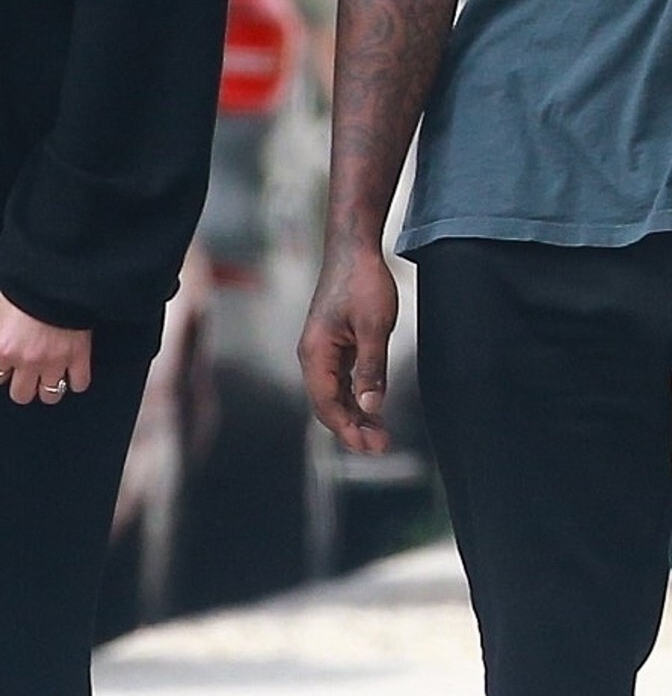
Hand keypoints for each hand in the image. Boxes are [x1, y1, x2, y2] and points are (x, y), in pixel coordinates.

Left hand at [0, 294, 92, 407]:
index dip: (1, 370)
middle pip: (21, 395)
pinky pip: (79, 384)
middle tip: (26, 374)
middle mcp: (27, 361)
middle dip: (23, 385)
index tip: (6, 365)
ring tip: (49, 376)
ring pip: (50, 395)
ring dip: (48, 387)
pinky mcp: (79, 356)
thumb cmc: (25, 286)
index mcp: (3, 348)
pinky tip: (72, 372)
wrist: (56, 275)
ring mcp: (54, 362)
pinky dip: (76, 380)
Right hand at [298, 241, 397, 454]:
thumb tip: (371, 406)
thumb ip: (372, 369)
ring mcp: (322, 351)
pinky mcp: (334, 345)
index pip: (325, 404)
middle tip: (382, 446)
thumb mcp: (375, 327)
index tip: (371, 446)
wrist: (354, 249)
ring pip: (334, 395)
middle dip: (352, 429)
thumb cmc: (362, 282)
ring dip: (355, 416)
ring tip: (380, 434)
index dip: (347, 429)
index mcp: (315, 353)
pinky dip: (355, 399)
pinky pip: (340, 381)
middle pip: (327, 405)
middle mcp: (313, 356)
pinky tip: (373, 409)